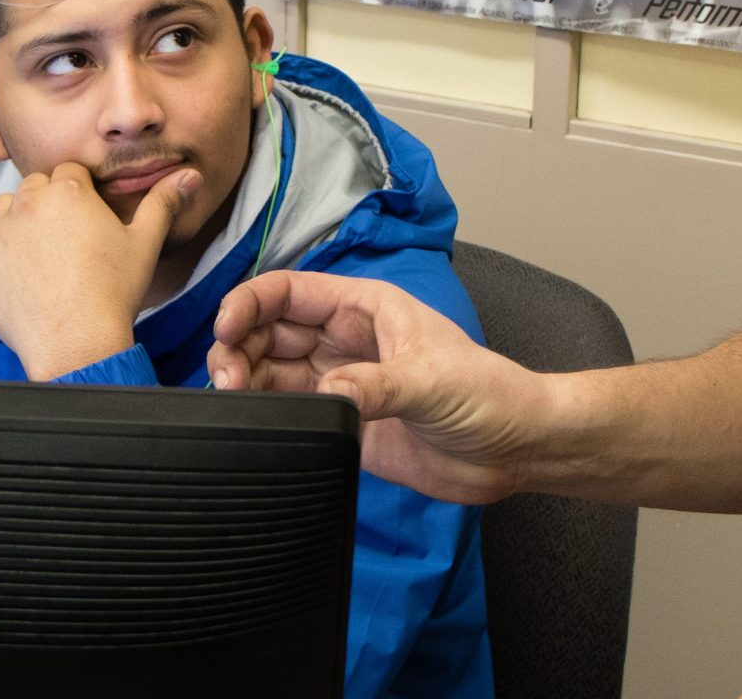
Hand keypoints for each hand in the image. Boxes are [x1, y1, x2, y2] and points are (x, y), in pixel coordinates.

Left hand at [0, 160, 199, 380]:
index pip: (71, 172)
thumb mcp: (145, 244)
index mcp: (70, 191)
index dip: (81, 194)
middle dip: (51, 203)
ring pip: (7, 207)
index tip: (87, 219)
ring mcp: (0, 229)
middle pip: (37, 185)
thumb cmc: (113, 294)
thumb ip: (163, 203)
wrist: (76, 343)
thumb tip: (189, 175)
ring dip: (20, 220)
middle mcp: (30, 201)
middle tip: (67, 238)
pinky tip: (18, 268)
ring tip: (42, 252)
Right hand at [208, 269, 549, 504]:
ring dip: (244, 381)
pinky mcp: (342, 424)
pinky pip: (290, 411)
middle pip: (269, 331)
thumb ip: (377, 387)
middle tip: (225, 380)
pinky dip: (265, 415)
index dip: (249, 303)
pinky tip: (251, 424)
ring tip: (231, 401)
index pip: (290, 292)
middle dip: (238, 347)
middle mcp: (344, 340)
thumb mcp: (433, 382)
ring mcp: (341, 382)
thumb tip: (327, 395)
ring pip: (270, 371)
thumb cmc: (490, 395)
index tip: (225, 330)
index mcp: (365, 308)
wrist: (516, 449)